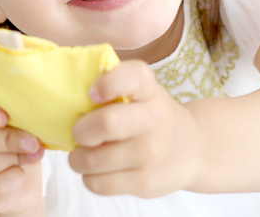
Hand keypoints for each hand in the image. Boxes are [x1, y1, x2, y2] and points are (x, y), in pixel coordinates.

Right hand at [0, 98, 44, 215]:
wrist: (19, 180)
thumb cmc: (13, 142)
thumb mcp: (12, 121)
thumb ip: (11, 112)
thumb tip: (25, 110)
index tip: (5, 117)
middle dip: (6, 139)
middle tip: (32, 141)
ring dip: (15, 157)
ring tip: (33, 154)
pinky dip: (14, 178)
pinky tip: (21, 172)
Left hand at [68, 60, 201, 196]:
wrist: (190, 151)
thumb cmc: (153, 117)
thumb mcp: (144, 94)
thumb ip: (114, 88)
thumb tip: (68, 94)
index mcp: (151, 91)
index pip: (134, 76)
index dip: (109, 82)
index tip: (93, 93)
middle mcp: (154, 119)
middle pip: (106, 123)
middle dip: (80, 130)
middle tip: (81, 132)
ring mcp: (150, 153)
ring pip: (92, 159)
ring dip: (78, 158)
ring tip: (85, 153)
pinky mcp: (144, 182)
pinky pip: (97, 183)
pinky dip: (89, 177)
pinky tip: (99, 169)